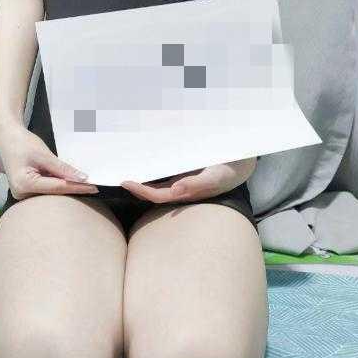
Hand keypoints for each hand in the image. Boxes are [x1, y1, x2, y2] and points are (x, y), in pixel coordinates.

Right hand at [0, 123, 98, 199]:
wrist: (7, 136)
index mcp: (24, 184)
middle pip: (53, 194)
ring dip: (66, 188)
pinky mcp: (26, 191)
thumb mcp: (44, 154)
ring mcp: (22, 194)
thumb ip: (62, 168)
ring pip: (50, 193)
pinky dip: (58, 185)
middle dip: (73, 190)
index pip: (57, 188)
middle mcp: (21, 194)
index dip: (77, 187)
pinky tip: (70, 182)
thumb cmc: (22, 142)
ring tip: (84, 186)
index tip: (94, 187)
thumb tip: (82, 178)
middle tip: (93, 187)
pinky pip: (46, 190)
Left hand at [120, 157, 256, 203]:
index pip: (157, 195)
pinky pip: (162, 175)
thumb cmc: (228, 171)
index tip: (126, 181)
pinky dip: (150, 171)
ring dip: (140, 179)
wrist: (241, 163)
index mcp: (186, 193)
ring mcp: (180, 183)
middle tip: (117, 176)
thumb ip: (196, 183)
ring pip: (155, 184)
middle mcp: (180, 190)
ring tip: (123, 169)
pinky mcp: (182, 173)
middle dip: (134, 187)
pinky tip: (142, 162)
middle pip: (151, 192)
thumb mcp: (215, 176)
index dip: (140, 191)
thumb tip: (175, 190)